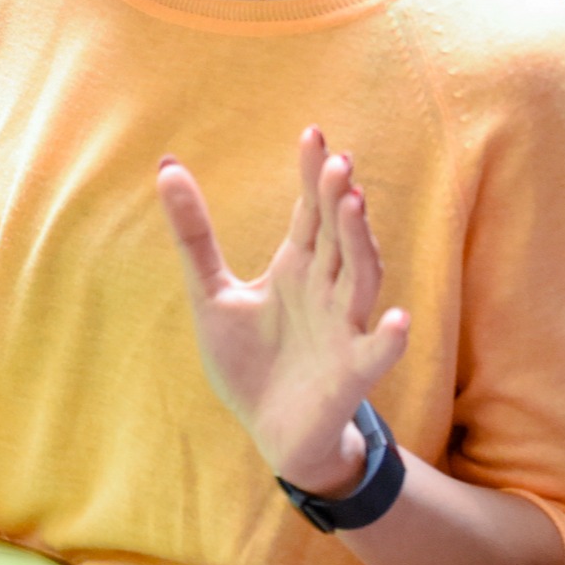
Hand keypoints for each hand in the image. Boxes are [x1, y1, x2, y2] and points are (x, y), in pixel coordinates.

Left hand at [160, 129, 410, 495]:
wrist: (271, 432)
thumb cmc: (249, 362)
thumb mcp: (211, 295)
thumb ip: (195, 236)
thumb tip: (166, 166)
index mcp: (296, 268)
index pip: (311, 212)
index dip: (313, 175)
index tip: (312, 133)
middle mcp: (326, 290)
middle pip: (338, 236)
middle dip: (338, 200)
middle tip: (337, 161)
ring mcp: (344, 328)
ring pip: (361, 278)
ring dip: (361, 244)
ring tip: (354, 207)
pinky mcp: (352, 371)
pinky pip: (377, 352)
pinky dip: (390, 337)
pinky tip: (398, 320)